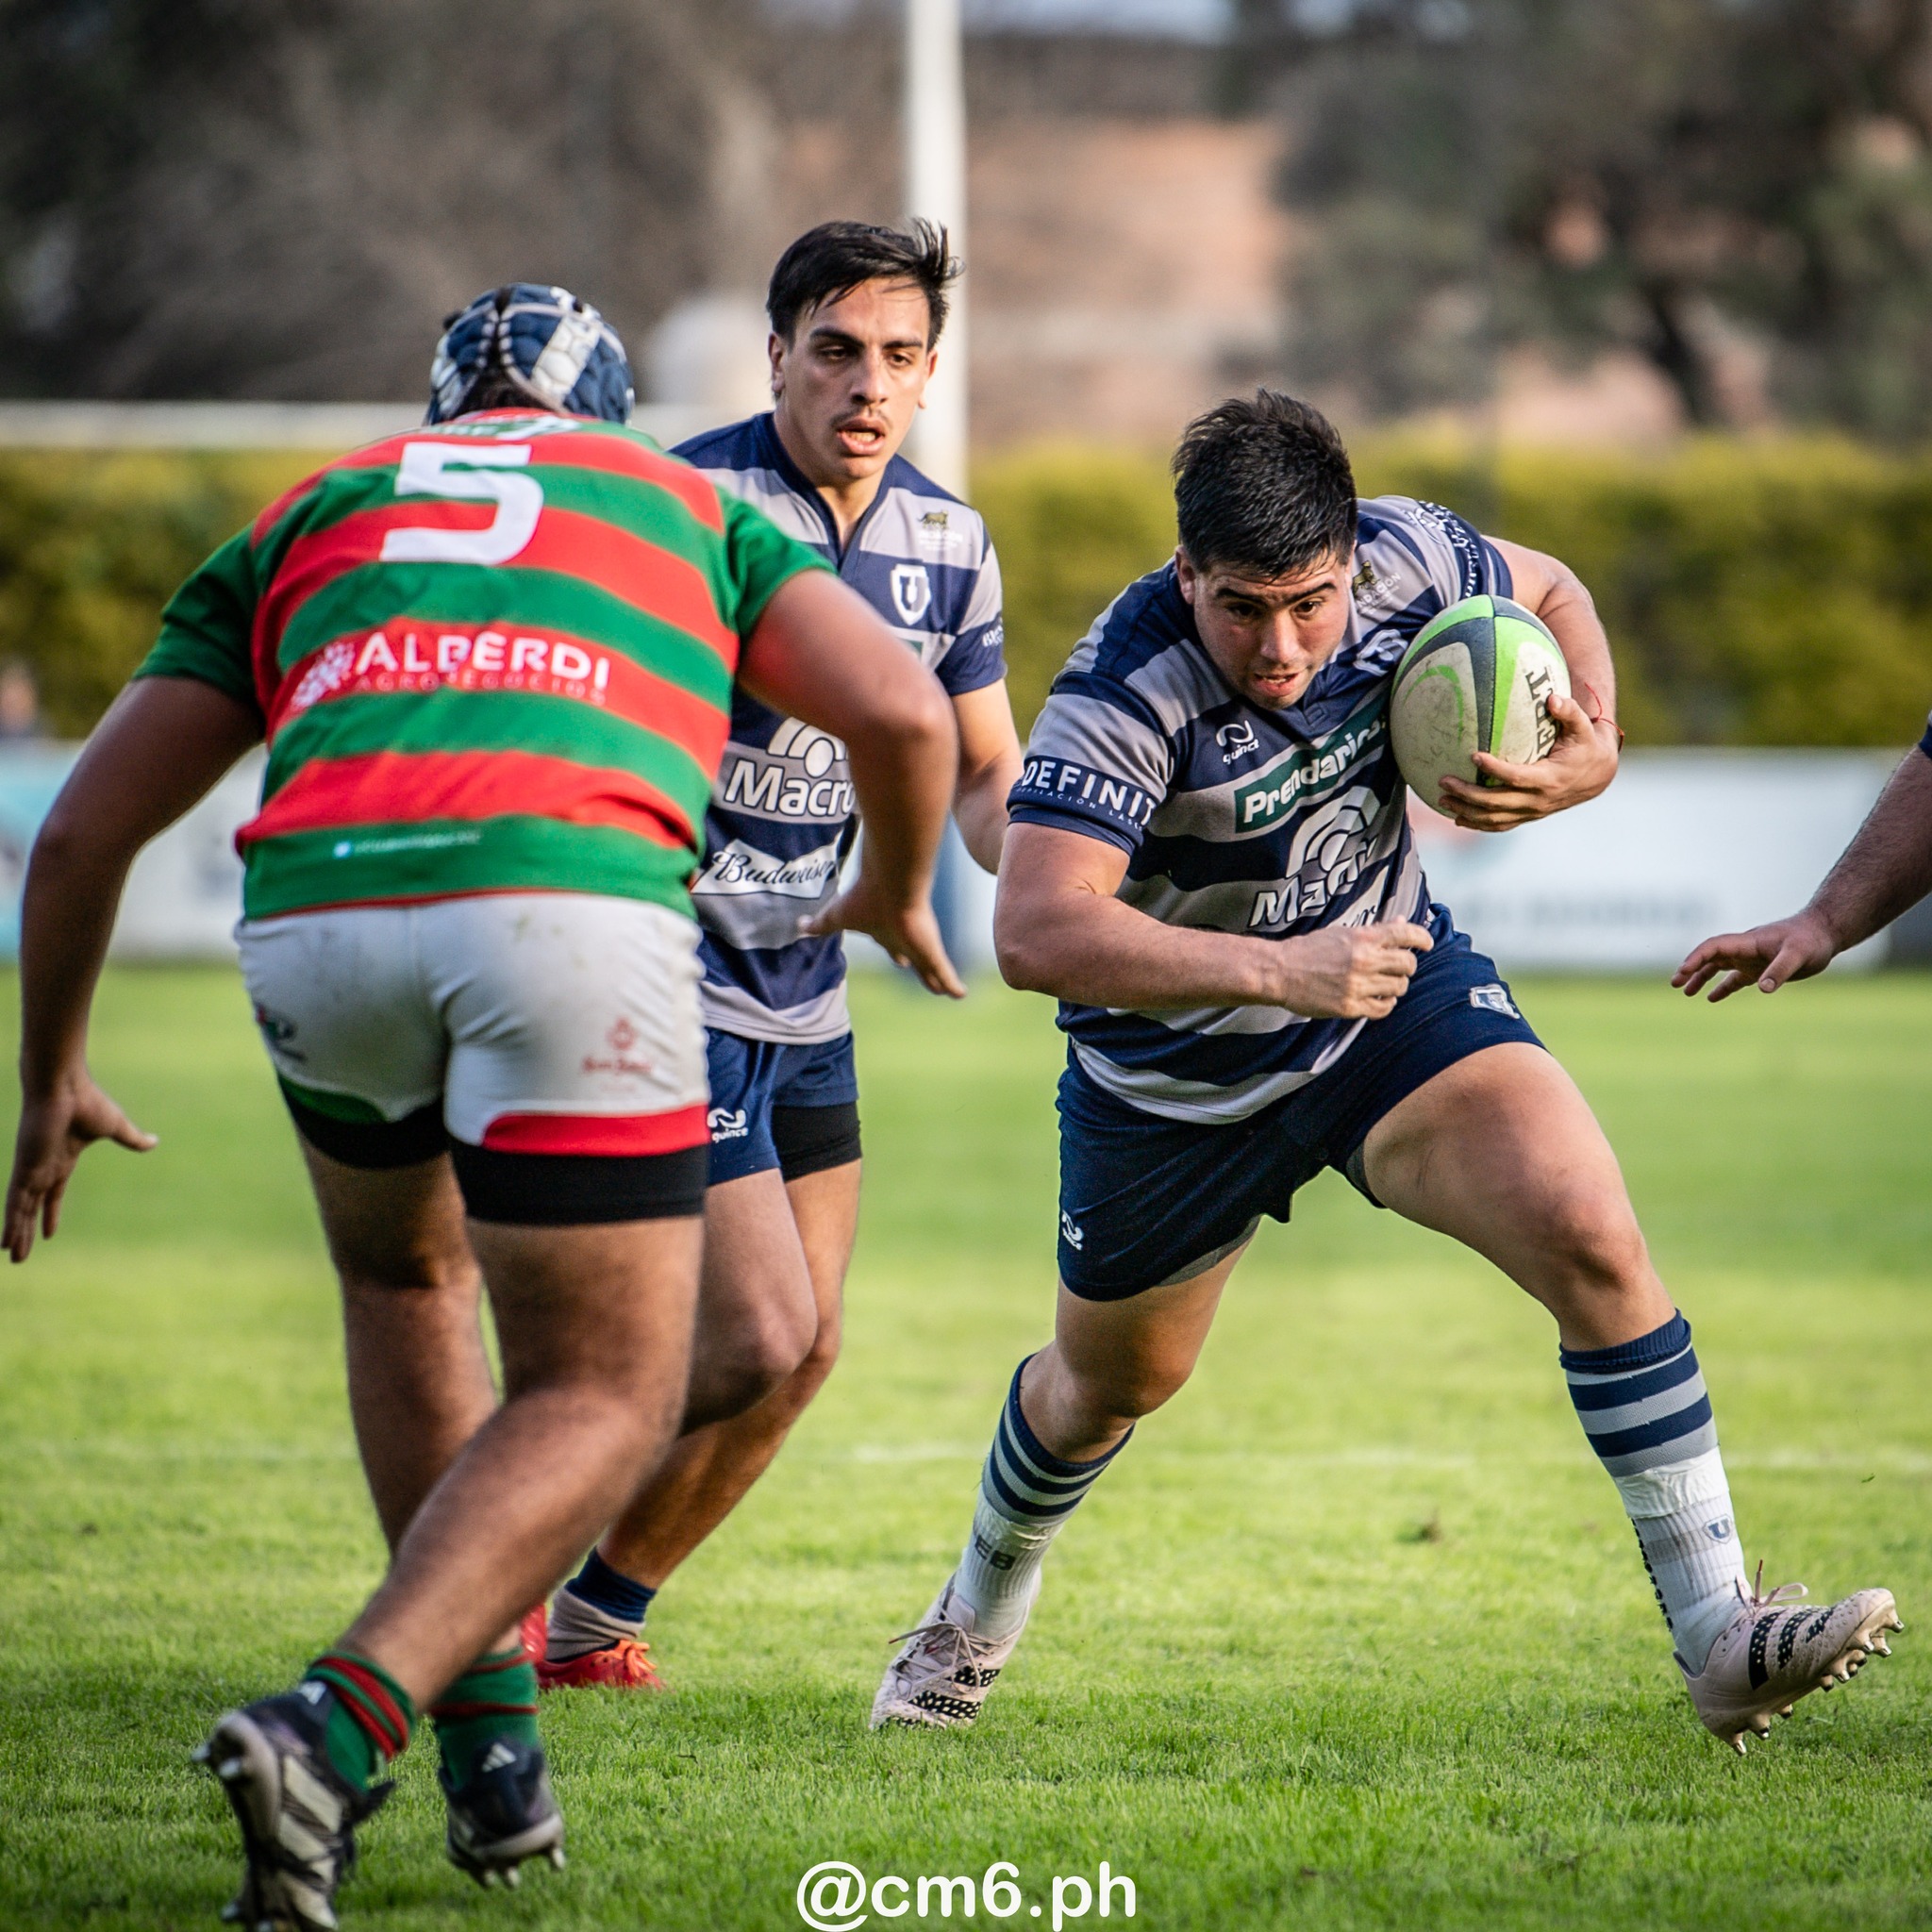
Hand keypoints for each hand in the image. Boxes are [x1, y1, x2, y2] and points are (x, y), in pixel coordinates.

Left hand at [5, 1072, 155, 1261]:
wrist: (63, 1086)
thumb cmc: (88, 1101)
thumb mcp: (115, 1127)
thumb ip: (133, 1139)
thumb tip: (155, 1142)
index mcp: (61, 1158)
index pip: (53, 1192)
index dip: (49, 1213)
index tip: (47, 1233)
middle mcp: (42, 1167)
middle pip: (32, 1206)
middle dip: (27, 1230)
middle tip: (19, 1254)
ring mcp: (31, 1169)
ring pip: (21, 1210)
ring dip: (17, 1235)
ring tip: (13, 1259)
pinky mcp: (25, 1169)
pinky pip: (15, 1203)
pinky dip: (11, 1223)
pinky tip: (6, 1242)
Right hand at [802, 875, 966, 998]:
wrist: (889, 883)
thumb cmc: (863, 898)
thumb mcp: (835, 917)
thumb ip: (819, 924)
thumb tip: (798, 925)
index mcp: (885, 930)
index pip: (892, 945)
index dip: (896, 954)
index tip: (900, 961)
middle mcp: (905, 938)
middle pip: (915, 958)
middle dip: (920, 968)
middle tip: (930, 980)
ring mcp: (920, 945)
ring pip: (932, 969)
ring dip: (939, 980)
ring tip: (949, 992)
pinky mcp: (931, 951)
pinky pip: (945, 973)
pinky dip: (952, 985)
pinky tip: (961, 994)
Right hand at [1270, 920, 1432, 1019]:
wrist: (1280, 971)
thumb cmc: (1309, 949)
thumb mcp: (1342, 932)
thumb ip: (1374, 930)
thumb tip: (1401, 922)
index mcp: (1362, 937)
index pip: (1405, 933)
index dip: (1422, 938)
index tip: (1427, 943)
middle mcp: (1364, 960)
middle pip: (1408, 964)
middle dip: (1407, 965)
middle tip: (1399, 967)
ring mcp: (1358, 985)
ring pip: (1399, 987)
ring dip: (1396, 985)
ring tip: (1385, 983)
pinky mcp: (1350, 1006)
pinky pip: (1383, 1008)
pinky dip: (1386, 1004)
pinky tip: (1379, 999)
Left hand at [1436, 692, 1617, 830]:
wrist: (1596, 776)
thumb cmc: (1585, 745)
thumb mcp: (1583, 727)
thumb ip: (1569, 711)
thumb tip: (1552, 698)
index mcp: (1550, 779)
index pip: (1517, 777)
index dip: (1495, 769)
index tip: (1474, 755)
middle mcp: (1539, 800)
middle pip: (1497, 803)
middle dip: (1468, 794)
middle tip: (1443, 781)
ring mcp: (1532, 812)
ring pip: (1494, 818)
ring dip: (1466, 811)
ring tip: (1441, 799)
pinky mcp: (1528, 816)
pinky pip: (1500, 825)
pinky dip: (1478, 824)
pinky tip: (1457, 817)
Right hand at [1672, 909, 1838, 1001]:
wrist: (1825, 932)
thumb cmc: (1811, 940)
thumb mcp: (1798, 955)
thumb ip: (1779, 971)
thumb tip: (1762, 989)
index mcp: (1748, 942)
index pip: (1714, 947)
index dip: (1696, 958)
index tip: (1682, 972)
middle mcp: (1744, 949)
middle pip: (1709, 956)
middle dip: (1690, 968)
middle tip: (1675, 984)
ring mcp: (1751, 959)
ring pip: (1718, 967)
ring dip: (1701, 977)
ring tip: (1686, 992)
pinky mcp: (1760, 969)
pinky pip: (1735, 978)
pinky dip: (1722, 987)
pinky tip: (1711, 998)